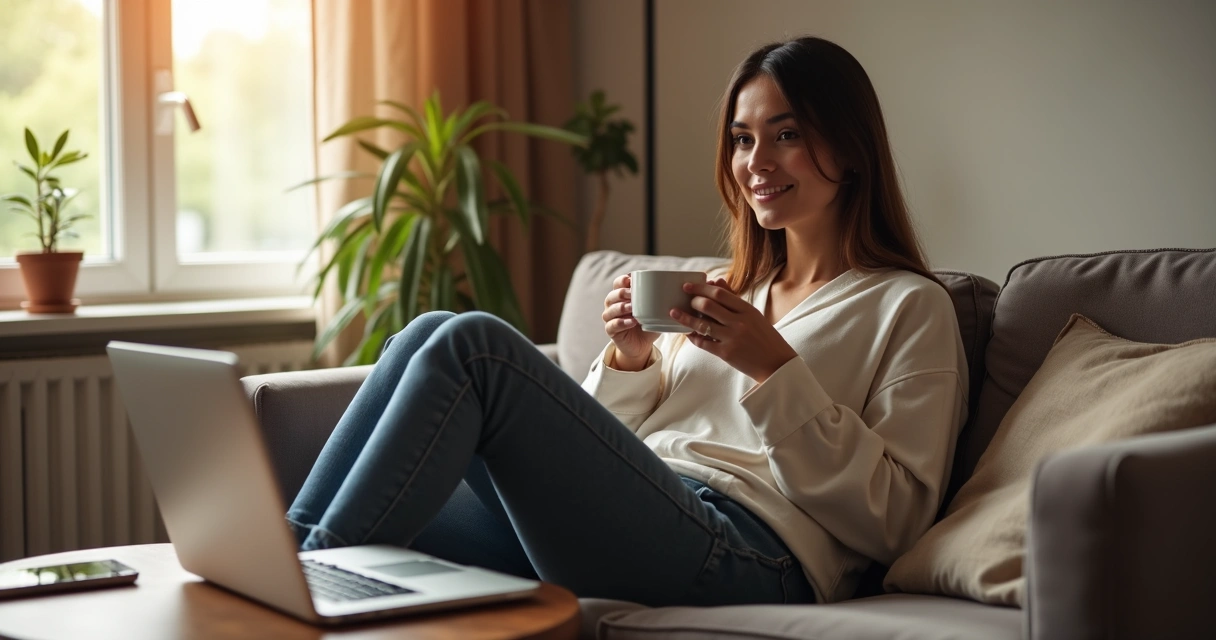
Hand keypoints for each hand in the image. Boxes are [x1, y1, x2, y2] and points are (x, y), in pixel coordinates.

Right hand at [602, 273, 659, 369]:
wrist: (642, 345)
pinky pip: (613, 325)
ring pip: (610, 310)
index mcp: (622, 296)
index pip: (617, 283)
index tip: (631, 280)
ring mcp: (610, 318)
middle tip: (633, 294)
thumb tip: (677, 289)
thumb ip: (660, 300)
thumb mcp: (655, 310)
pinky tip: (632, 321)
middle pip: (612, 296)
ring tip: (632, 308)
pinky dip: (622, 322)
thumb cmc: (648, 323)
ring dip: (621, 307)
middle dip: (622, 293)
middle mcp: (613, 305)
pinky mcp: (611, 331)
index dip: (622, 280)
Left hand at [669, 277, 798, 383]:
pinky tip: (686, 332)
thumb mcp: (753, 315)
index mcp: (747, 310)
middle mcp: (739, 323)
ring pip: (702, 325)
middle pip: (708, 306)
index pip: (720, 294)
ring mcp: (732, 338)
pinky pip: (703, 343)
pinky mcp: (726, 353)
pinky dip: (692, 337)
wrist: (776, 364)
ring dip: (685, 318)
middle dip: (692, 301)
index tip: (687, 286)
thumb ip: (734, 298)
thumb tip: (717, 280)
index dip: (701, 288)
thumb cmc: (764, 336)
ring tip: (674, 313)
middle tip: (684, 299)